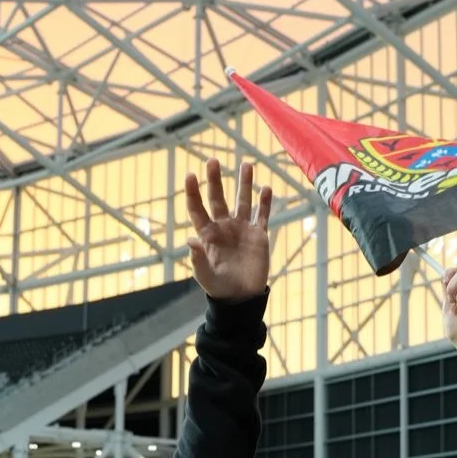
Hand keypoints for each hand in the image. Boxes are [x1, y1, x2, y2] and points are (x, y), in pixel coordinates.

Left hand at [185, 159, 272, 299]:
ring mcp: (242, 229)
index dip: (193, 192)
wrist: (241, 297)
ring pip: (243, 201)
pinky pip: (262, 215)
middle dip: (215, 180)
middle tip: (212, 160)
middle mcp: (223, 227)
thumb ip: (198, 259)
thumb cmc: (218, 287)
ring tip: (246, 164)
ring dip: (244, 184)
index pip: (198, 209)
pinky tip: (266, 188)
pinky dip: (265, 203)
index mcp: (207, 235)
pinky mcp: (259, 235)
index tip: (191, 175)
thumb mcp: (205, 275)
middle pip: (218, 198)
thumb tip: (190, 240)